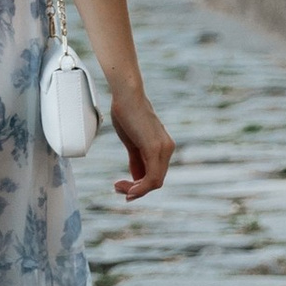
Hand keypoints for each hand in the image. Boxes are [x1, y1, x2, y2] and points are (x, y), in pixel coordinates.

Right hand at [107, 84, 172, 202]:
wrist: (127, 95)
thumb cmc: (127, 113)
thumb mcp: (132, 142)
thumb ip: (137, 159)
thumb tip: (137, 177)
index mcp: (164, 147)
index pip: (156, 175)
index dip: (140, 187)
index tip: (123, 188)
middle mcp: (168, 149)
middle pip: (156, 182)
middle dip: (136, 190)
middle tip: (118, 189)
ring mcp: (163, 149)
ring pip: (155, 182)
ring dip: (136, 190)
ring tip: (118, 188)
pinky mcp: (154, 148)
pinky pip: (151, 177)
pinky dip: (139, 187)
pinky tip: (126, 188)